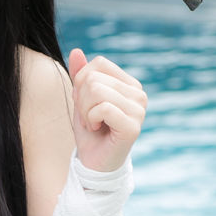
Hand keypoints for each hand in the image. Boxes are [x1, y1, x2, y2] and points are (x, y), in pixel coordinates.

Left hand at [68, 48, 146, 171]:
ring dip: (85, 111)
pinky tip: (97, 130)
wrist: (94, 164)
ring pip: (96, 91)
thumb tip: (76, 51)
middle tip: (89, 118)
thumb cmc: (90, 132)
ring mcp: (139, 110)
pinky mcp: (133, 126)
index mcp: (130, 84)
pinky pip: (102, 108)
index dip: (82, 82)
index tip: (87, 104)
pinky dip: (91, 120)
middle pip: (94, 78)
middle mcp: (139, 94)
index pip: (99, 63)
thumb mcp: (81, 100)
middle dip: (81, 100)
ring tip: (94, 124)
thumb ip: (80, 76)